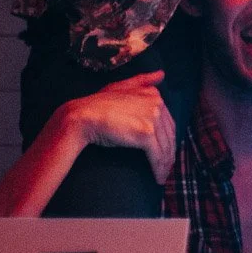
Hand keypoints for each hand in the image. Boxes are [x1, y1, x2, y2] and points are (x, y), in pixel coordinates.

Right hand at [61, 72, 176, 183]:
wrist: (81, 117)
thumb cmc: (97, 104)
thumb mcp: (120, 87)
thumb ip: (142, 81)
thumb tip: (162, 74)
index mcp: (153, 95)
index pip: (168, 122)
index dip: (168, 139)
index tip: (166, 152)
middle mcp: (156, 104)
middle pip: (169, 135)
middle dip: (169, 153)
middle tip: (166, 168)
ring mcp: (152, 118)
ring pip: (165, 146)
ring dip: (166, 164)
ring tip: (162, 176)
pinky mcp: (146, 133)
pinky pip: (157, 155)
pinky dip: (159, 168)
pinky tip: (158, 178)